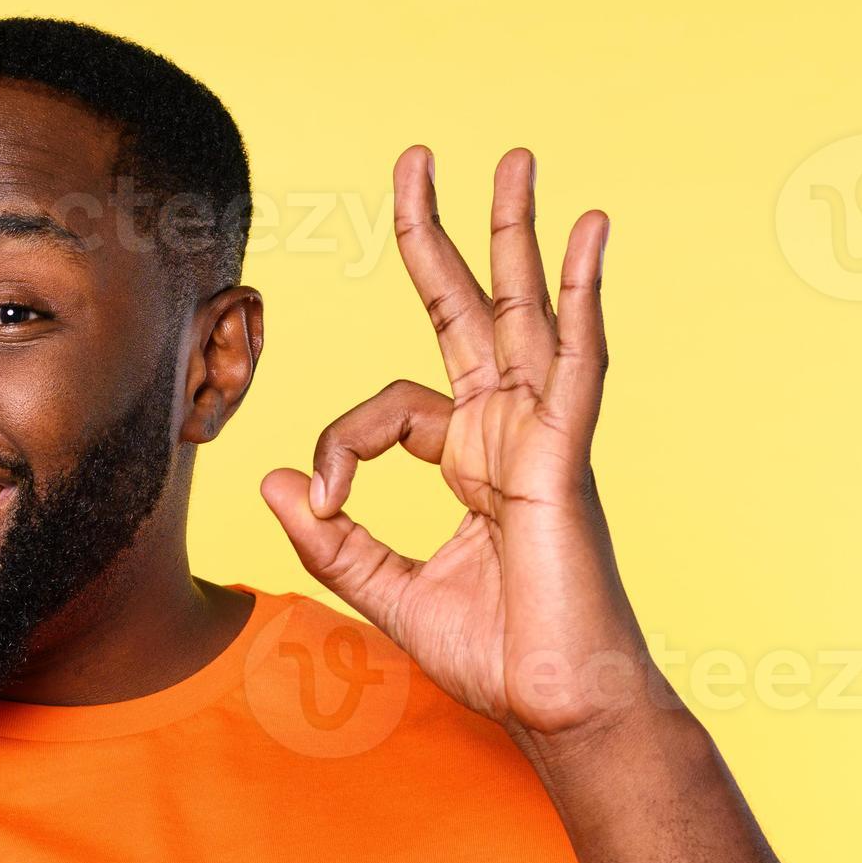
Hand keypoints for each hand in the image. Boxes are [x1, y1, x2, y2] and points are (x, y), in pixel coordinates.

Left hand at [261, 147, 654, 745]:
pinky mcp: (568, 456)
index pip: (388, 407)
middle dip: (441, 235)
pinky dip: (585, 294)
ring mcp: (544, 437)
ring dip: (516, 234)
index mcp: (472, 461)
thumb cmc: (497, 656)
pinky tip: (590, 233)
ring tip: (511, 160)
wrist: (558, 704)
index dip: (339, 442)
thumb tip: (271, 480)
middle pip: (468, 310)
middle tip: (416, 159)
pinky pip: (579, 360)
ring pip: (525, 313)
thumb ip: (331, 538)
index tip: (319, 497)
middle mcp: (510, 433)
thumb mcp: (386, 591)